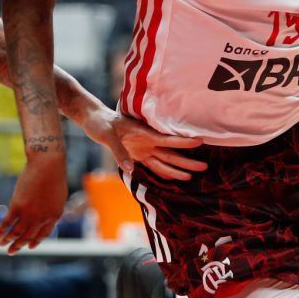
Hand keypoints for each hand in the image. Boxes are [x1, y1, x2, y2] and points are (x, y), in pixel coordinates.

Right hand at [0, 156, 67, 253]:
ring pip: (16, 232)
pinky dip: (0, 231)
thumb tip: (47, 211)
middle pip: (28, 236)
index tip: (29, 246)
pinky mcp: (17, 206)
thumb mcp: (58, 194)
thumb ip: (52, 206)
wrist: (47, 165)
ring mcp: (29, 214)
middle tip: (11, 251)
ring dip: (8, 240)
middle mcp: (42, 218)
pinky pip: (7, 223)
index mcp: (54, 216)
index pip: (42, 234)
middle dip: (18, 245)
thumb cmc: (54, 175)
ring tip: (1, 245)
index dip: (35, 241)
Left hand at [81, 106, 206, 179]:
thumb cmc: (101, 124)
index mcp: (144, 133)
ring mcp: (143, 148)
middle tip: (204, 167)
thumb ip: (119, 151)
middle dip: (187, 161)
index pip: (168, 139)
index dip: (184, 142)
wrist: (95, 119)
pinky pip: (152, 165)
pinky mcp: (137, 154)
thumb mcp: (108, 135)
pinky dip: (162, 172)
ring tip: (191, 177)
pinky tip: (172, 178)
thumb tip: (130, 170)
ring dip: (177, 169)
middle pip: (171, 154)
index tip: (200, 141)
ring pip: (164, 161)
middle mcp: (147, 142)